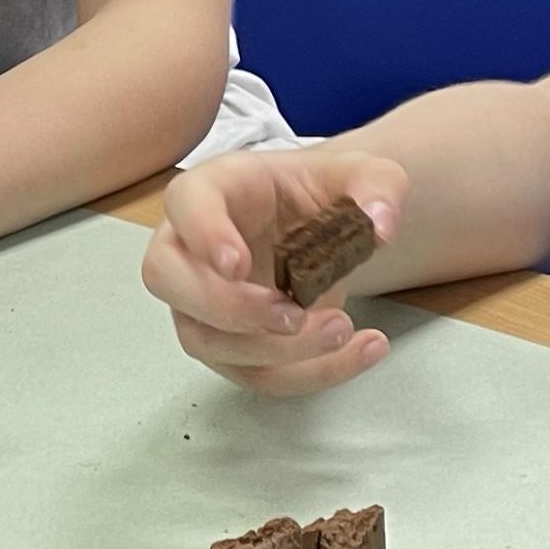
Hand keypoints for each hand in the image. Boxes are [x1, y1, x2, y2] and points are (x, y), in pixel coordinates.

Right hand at [142, 145, 408, 393]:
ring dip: (273, 350)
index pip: (185, 205)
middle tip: (293, 313)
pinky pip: (255, 375)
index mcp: (211, 191)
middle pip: (168, 281)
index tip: (236, 262)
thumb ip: (378, 185)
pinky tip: (361, 350)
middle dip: (229, 307)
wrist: (315, 228)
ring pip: (207, 341)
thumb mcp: (360, 173)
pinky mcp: (229, 347)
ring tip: (342, 328)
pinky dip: (311, 373)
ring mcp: (199, 303)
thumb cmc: (315, 193)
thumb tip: (381, 226)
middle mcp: (188, 248)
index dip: (203, 234)